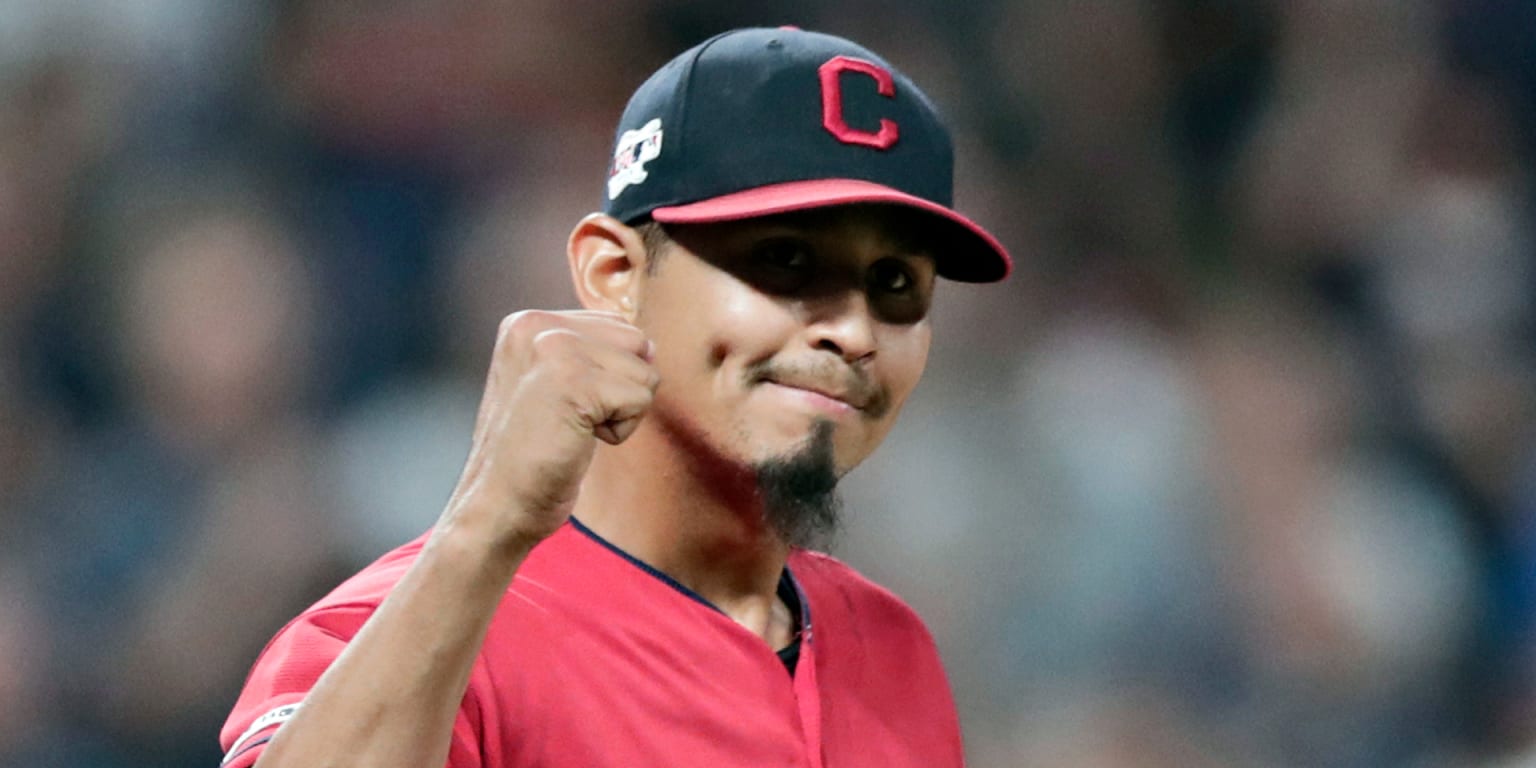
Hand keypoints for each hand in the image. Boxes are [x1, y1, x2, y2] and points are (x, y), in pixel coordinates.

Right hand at [441, 309, 657, 550]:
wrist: (497, 503)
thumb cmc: (531, 454)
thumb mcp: (553, 385)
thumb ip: (592, 353)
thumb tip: (650, 345)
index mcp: (528, 321)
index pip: (617, 326)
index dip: (608, 375)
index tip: (563, 404)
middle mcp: (537, 324)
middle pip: (635, 342)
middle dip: (619, 388)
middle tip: (569, 419)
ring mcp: (554, 348)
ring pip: (643, 372)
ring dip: (619, 413)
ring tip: (571, 430)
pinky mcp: (575, 380)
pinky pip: (640, 398)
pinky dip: (620, 431)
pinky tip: (577, 441)